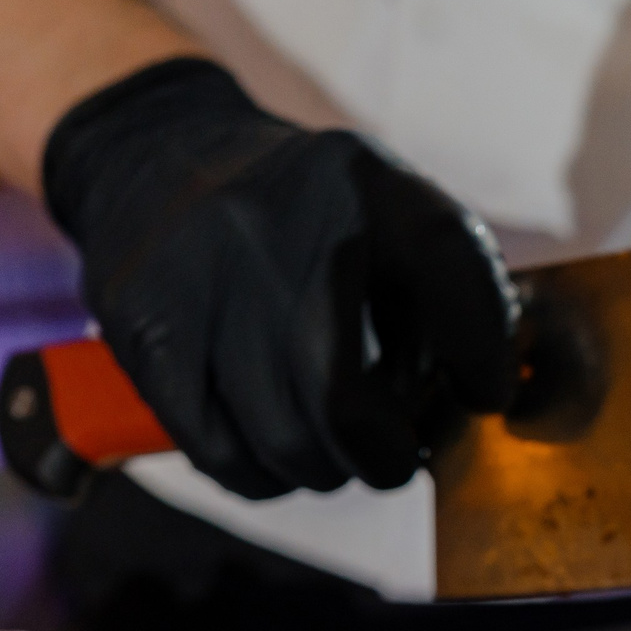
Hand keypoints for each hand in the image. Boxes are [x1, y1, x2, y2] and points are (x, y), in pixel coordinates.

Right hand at [43, 58, 519, 499]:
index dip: (482, 353)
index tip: (478, 396)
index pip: (451, 264)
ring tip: (328, 449)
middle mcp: (276, 223)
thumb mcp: (390, 215)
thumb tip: (485, 399)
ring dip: (319, 471)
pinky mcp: (145, 326)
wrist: (161, 156)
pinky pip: (216, 452)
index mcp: (362, 184)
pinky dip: (258, 475)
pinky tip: (271, 452)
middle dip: (380, 458)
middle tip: (390, 459)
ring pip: (277, 443)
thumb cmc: (306, 218)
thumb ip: (455, 295)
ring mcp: (200, 276)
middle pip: (341, 401)